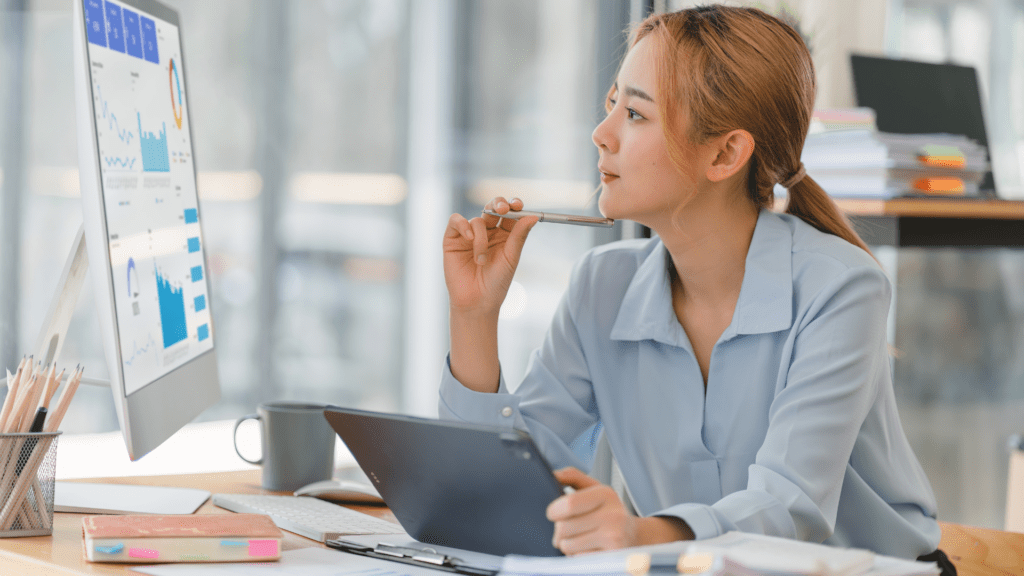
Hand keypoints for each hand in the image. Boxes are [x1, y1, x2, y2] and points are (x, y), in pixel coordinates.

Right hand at [443, 197, 537, 313]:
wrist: (476, 302)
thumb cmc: (496, 283)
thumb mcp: (511, 257)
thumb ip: (519, 235)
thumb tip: (533, 216)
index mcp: (505, 235)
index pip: (510, 213)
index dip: (514, 205)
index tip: (518, 205)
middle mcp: (487, 232)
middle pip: (493, 207)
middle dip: (499, 204)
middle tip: (503, 209)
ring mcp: (469, 234)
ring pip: (477, 220)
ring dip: (481, 239)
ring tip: (481, 261)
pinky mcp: (452, 239)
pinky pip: (456, 221)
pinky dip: (463, 226)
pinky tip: (468, 239)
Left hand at [547, 467, 694, 554]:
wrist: (635, 536)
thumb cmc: (609, 512)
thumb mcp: (595, 489)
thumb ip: (572, 477)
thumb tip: (553, 475)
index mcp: (605, 495)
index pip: (568, 504)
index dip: (554, 511)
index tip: (554, 513)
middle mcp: (612, 516)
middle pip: (563, 527)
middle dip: (560, 531)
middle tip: (572, 529)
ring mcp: (614, 539)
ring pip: (567, 545)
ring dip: (568, 544)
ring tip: (582, 539)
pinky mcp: (611, 558)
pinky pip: (577, 559)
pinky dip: (578, 556)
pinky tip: (590, 549)